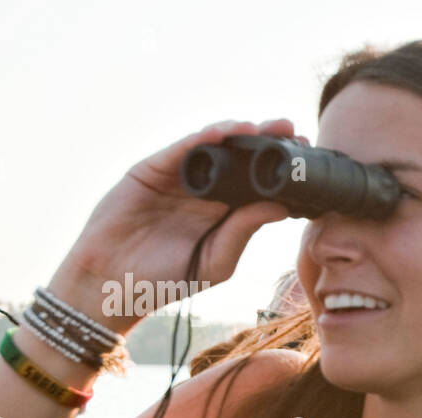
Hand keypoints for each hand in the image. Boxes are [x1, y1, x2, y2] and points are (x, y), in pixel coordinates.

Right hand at [47, 118, 310, 325]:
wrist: (112, 286)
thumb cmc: (165, 280)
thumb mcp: (215, 262)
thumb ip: (243, 232)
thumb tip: (281, 207)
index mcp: (223, 212)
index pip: (258, 184)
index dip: (281, 170)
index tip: (309, 161)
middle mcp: (203, 190)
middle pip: (240, 159)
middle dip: (267, 143)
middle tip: (295, 132)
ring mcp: (176, 177)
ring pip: (212, 147)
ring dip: (240, 133)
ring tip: (268, 127)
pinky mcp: (150, 171)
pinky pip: (179, 149)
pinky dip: (202, 138)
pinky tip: (226, 132)